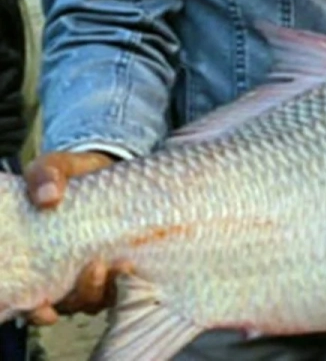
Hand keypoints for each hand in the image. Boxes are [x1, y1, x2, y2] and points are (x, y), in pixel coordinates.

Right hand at [23, 151, 133, 324]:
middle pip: (73, 302)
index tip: (45, 307)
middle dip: (82, 293)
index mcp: (43, 259)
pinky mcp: (127, 265)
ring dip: (110, 288)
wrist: (114, 168)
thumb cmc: (77, 174)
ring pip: (103, 298)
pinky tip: (139, 266)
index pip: (34, 300)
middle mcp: (70, 273)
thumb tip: (48, 195)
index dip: (37, 310)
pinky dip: (134, 281)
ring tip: (122, 264)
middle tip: (95, 268)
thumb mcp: (57, 167)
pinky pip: (131, 286)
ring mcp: (100, 272)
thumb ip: (46, 175)